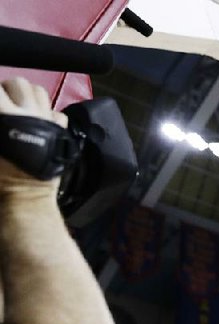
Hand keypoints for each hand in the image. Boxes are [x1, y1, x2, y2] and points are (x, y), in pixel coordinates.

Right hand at [0, 77, 67, 191]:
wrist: (27, 194)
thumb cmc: (1, 174)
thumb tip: (1, 116)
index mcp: (7, 116)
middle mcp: (30, 113)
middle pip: (18, 83)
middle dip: (6, 89)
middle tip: (0, 102)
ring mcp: (48, 120)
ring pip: (40, 92)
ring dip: (27, 94)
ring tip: (18, 106)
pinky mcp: (61, 131)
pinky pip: (56, 112)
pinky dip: (48, 112)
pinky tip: (39, 121)